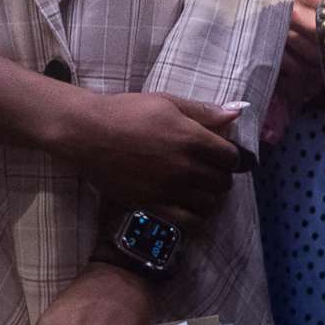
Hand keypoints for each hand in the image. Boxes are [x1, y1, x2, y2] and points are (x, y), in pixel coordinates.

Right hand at [72, 92, 244, 219]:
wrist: (88, 133)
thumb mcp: (167, 102)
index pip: (231, 157)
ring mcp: (169, 189)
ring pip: (209, 204)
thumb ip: (203, 111)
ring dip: (210, 197)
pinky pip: (188, 221)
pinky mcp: (153, 204)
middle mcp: (185, 167)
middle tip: (212, 171)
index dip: (232, 157)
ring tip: (200, 189)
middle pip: (223, 182)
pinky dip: (194, 216)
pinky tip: (188, 206)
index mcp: (192, 138)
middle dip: (222, 176)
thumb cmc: (127, 111)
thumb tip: (236, 112)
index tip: (224, 156)